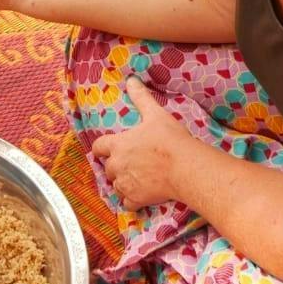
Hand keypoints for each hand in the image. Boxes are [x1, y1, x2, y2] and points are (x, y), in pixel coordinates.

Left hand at [90, 79, 188, 209]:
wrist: (184, 167)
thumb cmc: (169, 139)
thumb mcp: (155, 114)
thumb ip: (141, 98)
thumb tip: (131, 80)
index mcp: (118, 145)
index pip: (98, 147)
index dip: (102, 148)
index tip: (109, 149)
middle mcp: (117, 165)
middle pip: (107, 168)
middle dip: (116, 166)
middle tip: (131, 163)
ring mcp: (125, 184)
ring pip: (115, 186)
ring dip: (122, 183)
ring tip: (137, 178)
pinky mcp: (135, 199)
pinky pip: (126, 203)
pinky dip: (131, 200)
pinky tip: (141, 195)